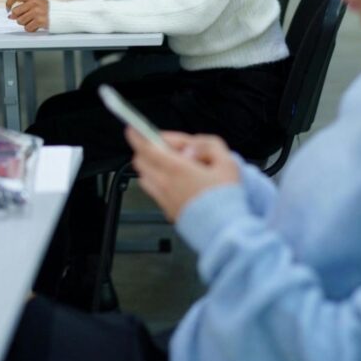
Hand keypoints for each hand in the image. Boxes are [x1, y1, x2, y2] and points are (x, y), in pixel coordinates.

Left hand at [5, 0, 48, 31]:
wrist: (62, 15)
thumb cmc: (48, 10)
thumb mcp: (36, 4)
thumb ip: (23, 8)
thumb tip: (10, 16)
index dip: (8, 3)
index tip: (8, 9)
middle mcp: (33, 3)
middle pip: (15, 12)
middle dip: (18, 17)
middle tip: (26, 18)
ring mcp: (36, 12)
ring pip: (20, 21)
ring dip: (25, 24)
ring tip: (33, 22)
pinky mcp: (39, 21)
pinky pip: (27, 28)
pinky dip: (31, 29)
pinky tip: (36, 26)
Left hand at [125, 128, 240, 221]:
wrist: (225, 230)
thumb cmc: (226, 198)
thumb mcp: (227, 162)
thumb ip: (207, 145)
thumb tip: (190, 146)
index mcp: (177, 169)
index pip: (147, 148)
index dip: (137, 136)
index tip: (133, 129)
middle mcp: (165, 183)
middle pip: (140, 161)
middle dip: (147, 150)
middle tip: (166, 148)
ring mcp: (164, 198)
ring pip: (144, 176)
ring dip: (151, 167)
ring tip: (173, 166)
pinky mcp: (167, 210)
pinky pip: (153, 192)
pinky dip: (157, 182)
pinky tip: (177, 183)